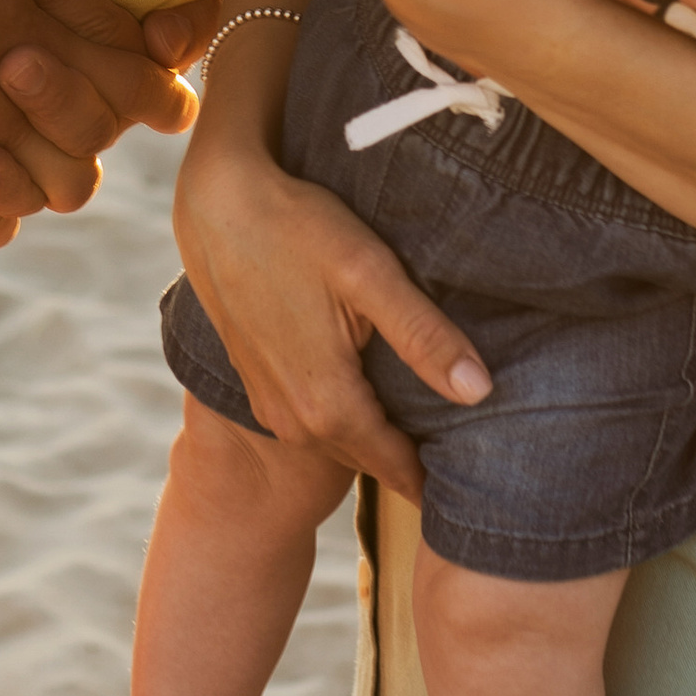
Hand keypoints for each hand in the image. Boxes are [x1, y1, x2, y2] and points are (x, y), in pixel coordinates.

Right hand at [171, 138, 490, 504]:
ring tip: (427, 431)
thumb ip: (424, 337)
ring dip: (378, 439)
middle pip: (370, 457)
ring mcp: (270, 406)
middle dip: (412, 461)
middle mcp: (295, 420)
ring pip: (341, 439)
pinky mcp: (257, 385)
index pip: (399, 464)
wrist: (216, 206)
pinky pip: (314, 420)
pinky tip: (371, 392)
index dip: (437, 477)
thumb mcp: (371, 275)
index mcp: (328, 403)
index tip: (476, 489)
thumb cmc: (297, 230)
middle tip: (466, 464)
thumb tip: (479, 392)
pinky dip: (346, 416)